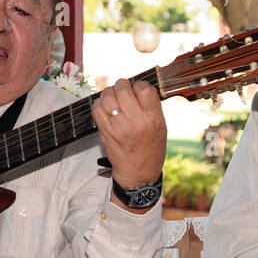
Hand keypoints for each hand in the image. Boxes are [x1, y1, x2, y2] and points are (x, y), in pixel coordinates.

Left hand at [93, 79, 166, 207]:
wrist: (138, 172)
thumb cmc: (151, 149)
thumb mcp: (160, 126)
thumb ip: (151, 106)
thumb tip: (137, 87)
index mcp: (153, 119)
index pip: (144, 89)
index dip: (138, 85)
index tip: (137, 88)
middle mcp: (136, 121)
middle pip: (123, 89)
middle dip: (121, 85)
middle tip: (122, 88)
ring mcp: (118, 126)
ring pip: (108, 96)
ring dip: (109, 92)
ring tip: (113, 96)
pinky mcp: (105, 131)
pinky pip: (97, 108)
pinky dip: (99, 103)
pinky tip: (105, 106)